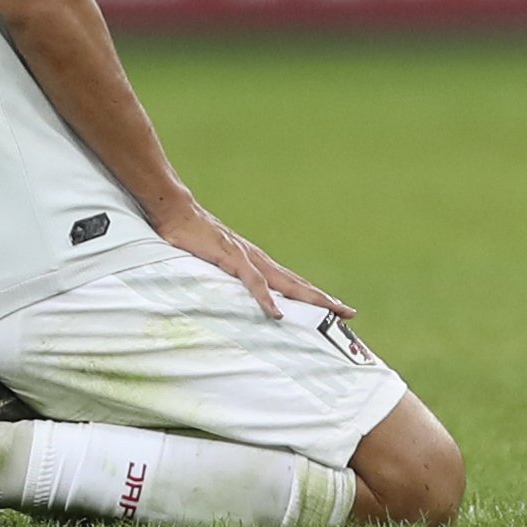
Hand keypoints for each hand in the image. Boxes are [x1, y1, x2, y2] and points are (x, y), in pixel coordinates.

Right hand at [154, 203, 354, 322]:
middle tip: (349, 312)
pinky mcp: (231, 258)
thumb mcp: (214, 264)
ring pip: (284, 282)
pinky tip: (276, 313)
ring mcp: (247, 258)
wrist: (176, 213)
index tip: (335, 309)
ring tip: (329, 310)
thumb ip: (224, 279)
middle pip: (297, 284)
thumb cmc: (193, 238)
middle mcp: (258, 260)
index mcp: (256, 263)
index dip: (314, 296)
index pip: (291, 282)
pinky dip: (265, 298)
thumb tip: (230, 298)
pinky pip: (253, 282)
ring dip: (308, 297)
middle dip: (324, 299)